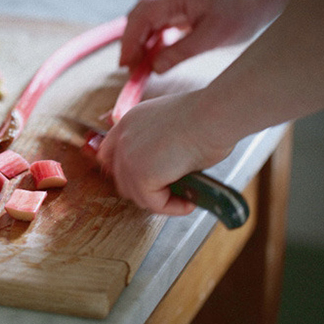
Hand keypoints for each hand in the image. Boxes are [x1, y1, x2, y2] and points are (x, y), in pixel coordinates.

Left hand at [97, 90, 232, 214]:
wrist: (213, 115)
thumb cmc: (206, 117)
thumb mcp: (171, 128)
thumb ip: (157, 145)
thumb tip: (166, 169)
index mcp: (129, 122)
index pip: (109, 154)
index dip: (126, 171)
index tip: (147, 181)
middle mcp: (122, 138)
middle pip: (121, 179)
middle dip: (144, 189)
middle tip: (169, 192)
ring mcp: (128, 158)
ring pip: (137, 194)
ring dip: (160, 200)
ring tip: (183, 198)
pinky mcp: (140, 176)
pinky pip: (154, 203)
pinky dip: (172, 207)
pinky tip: (188, 203)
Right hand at [120, 0, 270, 72]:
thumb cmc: (242, 13)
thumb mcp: (212, 38)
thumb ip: (180, 53)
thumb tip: (154, 67)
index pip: (142, 15)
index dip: (130, 40)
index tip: (125, 63)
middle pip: (138, 17)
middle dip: (131, 43)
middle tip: (129, 69)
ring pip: (145, 21)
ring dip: (140, 43)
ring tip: (139, 67)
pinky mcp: (178, 8)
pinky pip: (157, 24)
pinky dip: (151, 40)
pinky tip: (152, 56)